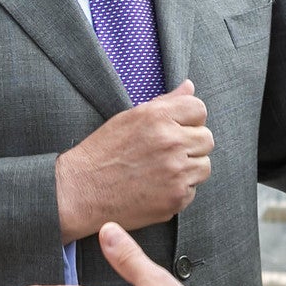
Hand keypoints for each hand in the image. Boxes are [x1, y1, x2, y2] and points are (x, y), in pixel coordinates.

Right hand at [55, 81, 211, 238]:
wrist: (80, 191)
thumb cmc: (102, 152)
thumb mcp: (129, 118)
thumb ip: (165, 102)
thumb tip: (190, 86)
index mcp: (158, 117)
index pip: (199, 109)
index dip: (188, 120)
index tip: (175, 129)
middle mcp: (171, 142)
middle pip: (206, 139)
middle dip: (190, 144)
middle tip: (165, 153)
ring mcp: (176, 173)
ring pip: (204, 166)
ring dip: (188, 168)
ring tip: (161, 171)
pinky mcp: (175, 199)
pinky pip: (192, 191)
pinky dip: (178, 191)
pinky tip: (155, 188)